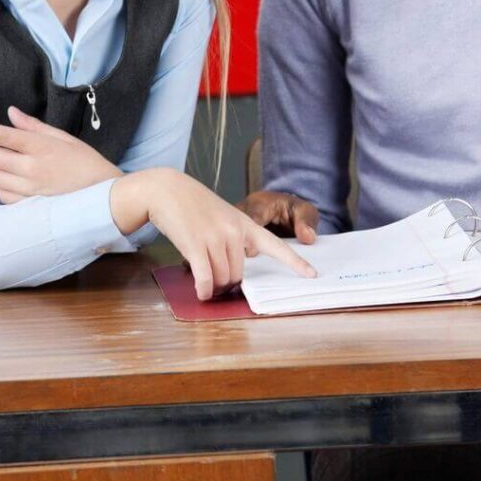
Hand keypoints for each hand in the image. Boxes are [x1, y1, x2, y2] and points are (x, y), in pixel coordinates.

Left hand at [0, 106, 121, 202]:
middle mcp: (32, 167)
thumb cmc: (87, 161)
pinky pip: (4, 196)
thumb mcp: (64, 138)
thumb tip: (11, 112)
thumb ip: (34, 126)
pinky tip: (2, 180)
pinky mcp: (31, 203)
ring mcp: (30, 187)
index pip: (1, 135)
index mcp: (41, 146)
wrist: (105, 192)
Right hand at [110, 169, 317, 299]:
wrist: (167, 189)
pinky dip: (204, 290)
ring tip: (201, 276)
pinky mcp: (195, 244)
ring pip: (221, 279)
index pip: (276, 245)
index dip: (295, 262)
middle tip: (211, 276)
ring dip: (212, 286)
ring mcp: (215, 237)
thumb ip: (235, 239)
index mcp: (245, 223)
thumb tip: (237, 268)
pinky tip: (201, 292)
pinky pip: (206, 278)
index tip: (312, 274)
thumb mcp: (223, 215)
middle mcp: (234, 231)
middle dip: (226, 282)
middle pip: (238, 274)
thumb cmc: (194, 206)